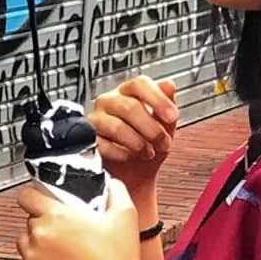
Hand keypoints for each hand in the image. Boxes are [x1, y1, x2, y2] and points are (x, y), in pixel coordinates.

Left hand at [17, 175, 145, 259]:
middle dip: (44, 224)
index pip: (27, 195)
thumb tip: (108, 182)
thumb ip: (115, 190)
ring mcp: (30, 258)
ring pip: (25, 243)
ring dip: (38, 244)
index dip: (35, 196)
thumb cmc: (120, 259)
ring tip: (65, 254)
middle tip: (67, 235)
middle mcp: (38, 234)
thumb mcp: (125, 214)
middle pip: (30, 220)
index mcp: (56, 214)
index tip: (44, 202)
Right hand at [90, 74, 177, 200]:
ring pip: (117, 126)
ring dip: (138, 143)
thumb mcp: (164, 127)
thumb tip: (169, 85)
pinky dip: (122, 154)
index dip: (157, 99)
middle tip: (164, 143)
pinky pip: (104, 145)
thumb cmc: (147, 147)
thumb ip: (167, 106)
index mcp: (128, 93)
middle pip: (130, 106)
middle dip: (152, 129)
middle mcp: (109, 102)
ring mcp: (96, 120)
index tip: (172, 116)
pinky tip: (130, 157)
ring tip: (147, 153)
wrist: (133, 175)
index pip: (139, 84)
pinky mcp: (88, 140)